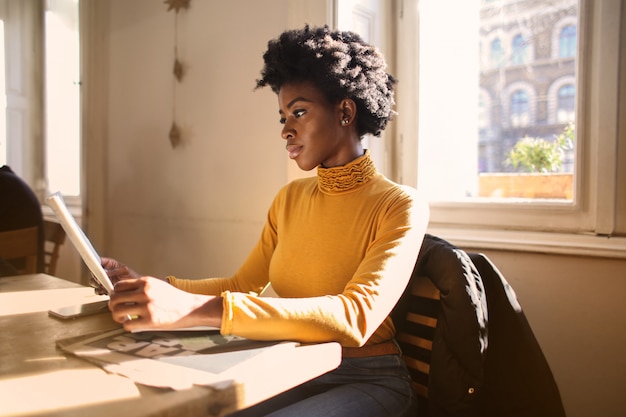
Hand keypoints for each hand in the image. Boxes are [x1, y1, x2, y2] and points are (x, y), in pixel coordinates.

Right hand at [91, 257, 140, 294]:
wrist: (135, 288)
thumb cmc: (132, 276)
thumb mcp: (125, 270)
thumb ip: (115, 270)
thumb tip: (105, 272)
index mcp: (109, 264)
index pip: (98, 260)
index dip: (94, 262)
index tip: (94, 265)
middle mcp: (104, 272)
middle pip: (93, 272)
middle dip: (96, 275)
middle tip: (100, 278)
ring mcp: (103, 280)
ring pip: (93, 282)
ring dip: (97, 284)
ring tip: (105, 285)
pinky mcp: (104, 289)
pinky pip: (97, 290)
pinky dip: (100, 291)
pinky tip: (106, 290)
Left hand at [108, 277, 222, 331]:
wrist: (190, 308)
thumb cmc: (175, 298)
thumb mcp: (158, 285)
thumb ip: (142, 287)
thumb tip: (125, 294)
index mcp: (146, 282)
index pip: (119, 286)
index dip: (115, 294)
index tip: (117, 299)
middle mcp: (144, 292)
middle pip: (115, 299)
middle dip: (113, 306)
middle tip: (117, 310)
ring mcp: (147, 306)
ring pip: (118, 311)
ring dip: (117, 317)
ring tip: (123, 318)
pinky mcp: (150, 320)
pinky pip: (127, 324)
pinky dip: (127, 326)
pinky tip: (133, 325)